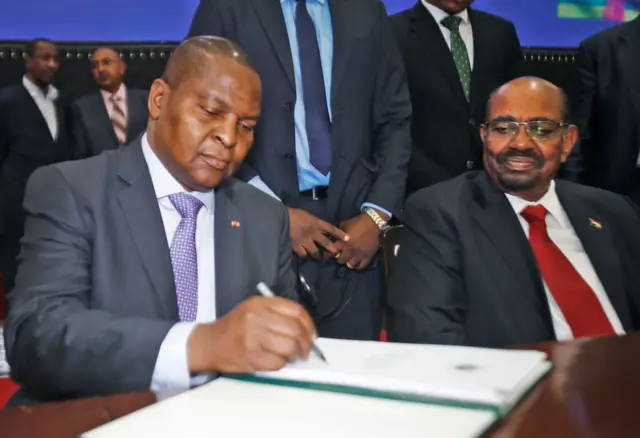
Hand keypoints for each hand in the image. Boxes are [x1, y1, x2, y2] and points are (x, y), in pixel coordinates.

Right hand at [187, 296, 316, 373]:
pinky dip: (282, 364)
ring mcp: (253, 337)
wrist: (209, 343)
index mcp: (260, 304)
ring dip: (295, 355)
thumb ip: (278, 313)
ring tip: (291, 356)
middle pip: (295, 330)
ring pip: (289, 347)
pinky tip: (277, 360)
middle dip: (305, 343)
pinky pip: (278, 362)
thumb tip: (306, 330)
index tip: (312, 334)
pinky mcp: (251, 356)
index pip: (296, 311)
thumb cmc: (234, 327)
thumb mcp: (253, 309)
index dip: (309, 324)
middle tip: (305, 350)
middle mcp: (256, 318)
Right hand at [288, 207, 349, 258]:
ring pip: (315, 251)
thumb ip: (314, 222)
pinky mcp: (297, 246)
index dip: (339, 233)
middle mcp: (313, 232)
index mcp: (315, 222)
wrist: (280, 218)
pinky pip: (304, 254)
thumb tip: (319, 228)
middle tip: (335, 254)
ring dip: (318, 255)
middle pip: (326, 243)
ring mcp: (305, 240)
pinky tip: (305, 255)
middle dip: (332, 249)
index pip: (330, 228)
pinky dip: (305, 255)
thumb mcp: (306, 215)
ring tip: (318, 257)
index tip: (347, 238)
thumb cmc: (292, 214)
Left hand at [333, 213, 381, 270]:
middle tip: (341, 256)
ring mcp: (359, 254)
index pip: (332, 252)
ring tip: (349, 260)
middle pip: (340, 261)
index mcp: (343, 242)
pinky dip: (358, 266)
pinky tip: (356, 263)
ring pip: (351, 265)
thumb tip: (332, 236)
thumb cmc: (357, 222)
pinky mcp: (368, 256)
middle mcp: (350, 250)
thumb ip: (338, 232)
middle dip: (339, 258)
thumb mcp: (344, 224)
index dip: (329, 254)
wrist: (373, 222)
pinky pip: (361, 266)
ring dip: (348, 263)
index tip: (329, 254)